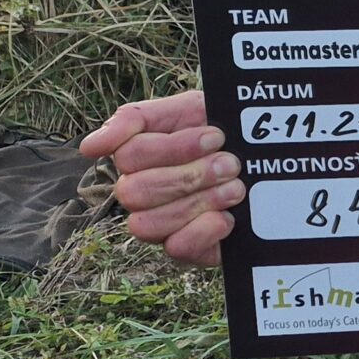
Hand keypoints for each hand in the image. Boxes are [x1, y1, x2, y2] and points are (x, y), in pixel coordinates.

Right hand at [81, 88, 243, 265]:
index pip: (129, 156)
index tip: (217, 135)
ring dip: (198, 201)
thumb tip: (88, 147)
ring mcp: (162, 224)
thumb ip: (135, 118)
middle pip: (134, 192)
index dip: (174, 147)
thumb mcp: (186, 109)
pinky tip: (229, 217)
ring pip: (147, 225)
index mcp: (136, 158)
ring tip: (236, 187)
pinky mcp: (189, 248)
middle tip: (231, 163)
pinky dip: (203, 231)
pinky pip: (175, 249)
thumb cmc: (222, 129)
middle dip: (190, 175)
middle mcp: (141, 194)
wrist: (270, 158)